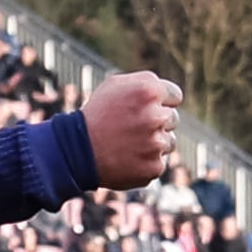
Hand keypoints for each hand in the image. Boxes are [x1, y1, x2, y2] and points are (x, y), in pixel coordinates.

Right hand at [85, 70, 183, 187]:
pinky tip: (126, 158)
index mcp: (149, 90)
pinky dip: (144, 162)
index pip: (175, 96)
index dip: (159, 102)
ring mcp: (156, 144)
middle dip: (156, 122)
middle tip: (130, 127)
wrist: (76, 151)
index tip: (143, 108)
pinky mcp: (154, 167)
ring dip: (153, 143)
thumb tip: (169, 94)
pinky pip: (158, 163)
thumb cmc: (96, 114)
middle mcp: (157, 116)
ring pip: (168, 142)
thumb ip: (147, 83)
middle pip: (172, 119)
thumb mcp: (115, 85)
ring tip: (128, 143)